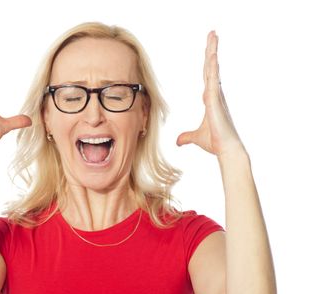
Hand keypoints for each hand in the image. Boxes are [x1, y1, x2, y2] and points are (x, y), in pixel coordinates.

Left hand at [176, 31, 244, 158]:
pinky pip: (213, 80)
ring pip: (213, 69)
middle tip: (212, 33)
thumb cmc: (215, 142)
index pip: (207, 76)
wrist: (225, 149)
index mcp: (211, 98)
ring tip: (213, 35)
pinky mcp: (216, 100)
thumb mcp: (196, 138)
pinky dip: (212, 68)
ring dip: (213, 51)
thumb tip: (178, 142)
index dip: (208, 62)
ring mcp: (216, 95)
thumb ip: (187, 137)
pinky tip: (211, 56)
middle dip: (211, 50)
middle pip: (211, 67)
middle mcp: (215, 94)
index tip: (209, 50)